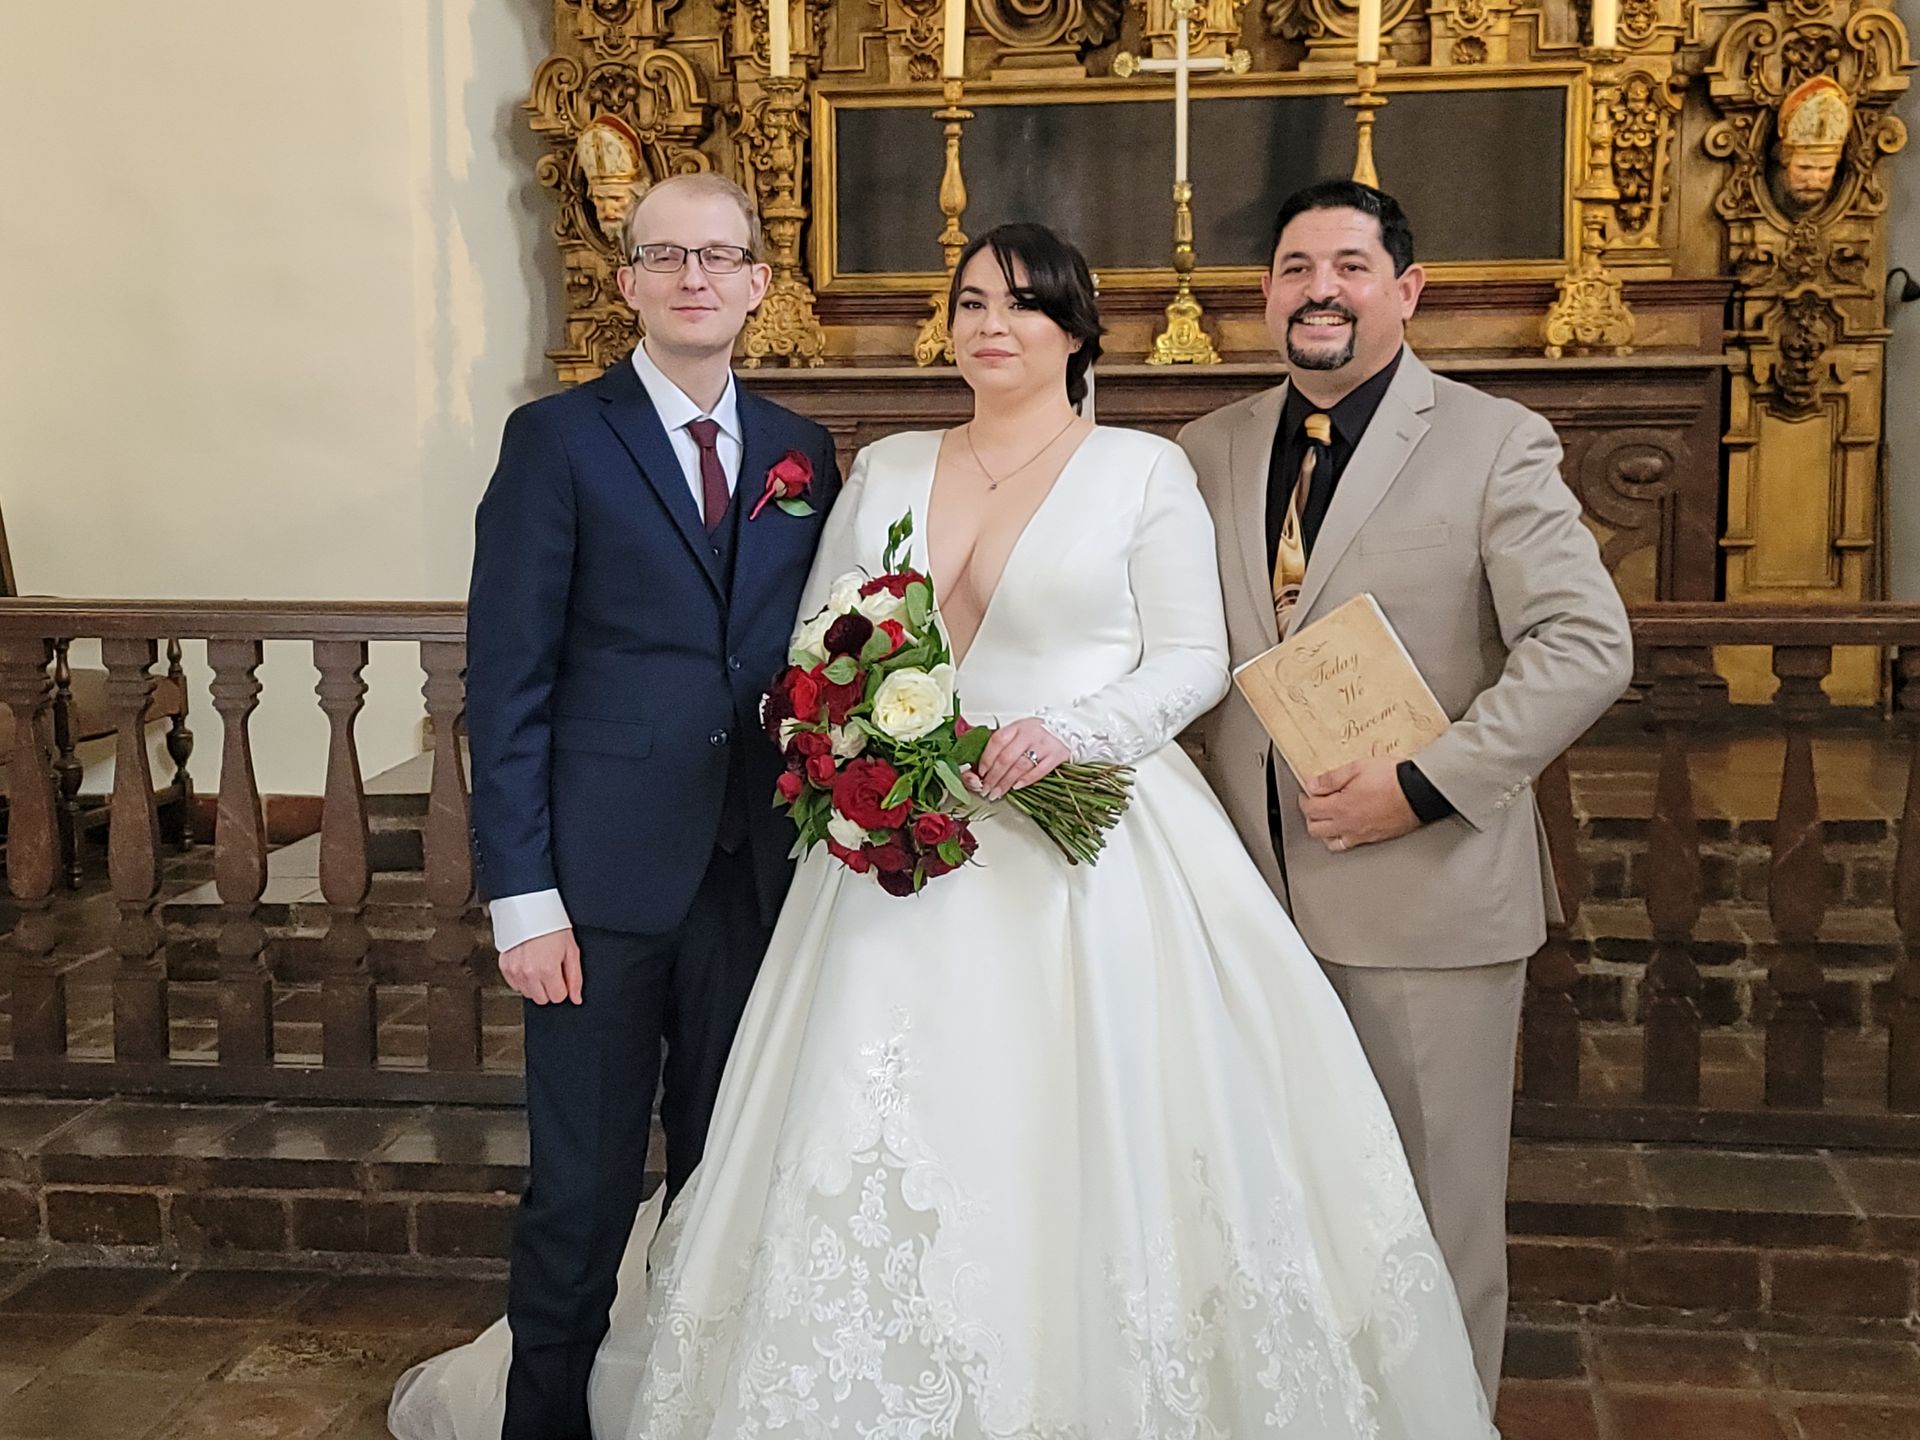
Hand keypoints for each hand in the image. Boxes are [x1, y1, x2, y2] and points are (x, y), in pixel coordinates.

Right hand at [499, 927, 582, 1004]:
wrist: (531, 910)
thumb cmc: (552, 926)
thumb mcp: (571, 950)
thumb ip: (575, 978)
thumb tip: (576, 998)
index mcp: (547, 970)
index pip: (557, 997)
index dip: (562, 987)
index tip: (561, 975)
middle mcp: (529, 973)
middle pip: (542, 999)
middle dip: (549, 988)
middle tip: (551, 969)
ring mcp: (515, 970)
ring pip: (528, 993)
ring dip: (535, 984)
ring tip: (539, 964)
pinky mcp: (504, 967)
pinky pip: (515, 985)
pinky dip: (522, 979)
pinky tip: (529, 964)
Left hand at [966, 718, 1070, 800]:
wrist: (1068, 729)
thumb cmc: (1040, 733)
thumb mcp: (1020, 730)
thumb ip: (1004, 742)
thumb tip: (981, 759)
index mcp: (1018, 726)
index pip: (997, 741)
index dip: (987, 758)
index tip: (981, 772)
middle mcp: (1030, 734)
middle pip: (1006, 757)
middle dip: (994, 776)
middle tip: (986, 789)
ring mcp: (1044, 745)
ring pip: (1020, 766)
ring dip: (1006, 782)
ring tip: (998, 792)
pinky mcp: (1056, 755)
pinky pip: (1039, 771)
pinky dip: (1026, 780)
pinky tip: (1016, 787)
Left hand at [1298, 758, 1417, 852]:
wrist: (1419, 793)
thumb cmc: (1392, 779)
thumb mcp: (1357, 767)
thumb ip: (1331, 778)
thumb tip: (1313, 786)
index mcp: (1340, 807)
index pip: (1310, 809)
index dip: (1304, 800)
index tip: (1307, 793)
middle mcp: (1347, 824)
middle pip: (1315, 829)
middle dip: (1310, 816)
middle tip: (1314, 804)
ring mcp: (1360, 834)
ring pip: (1330, 841)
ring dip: (1323, 830)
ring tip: (1326, 817)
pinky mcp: (1373, 838)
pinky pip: (1348, 845)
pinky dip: (1340, 839)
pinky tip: (1344, 829)